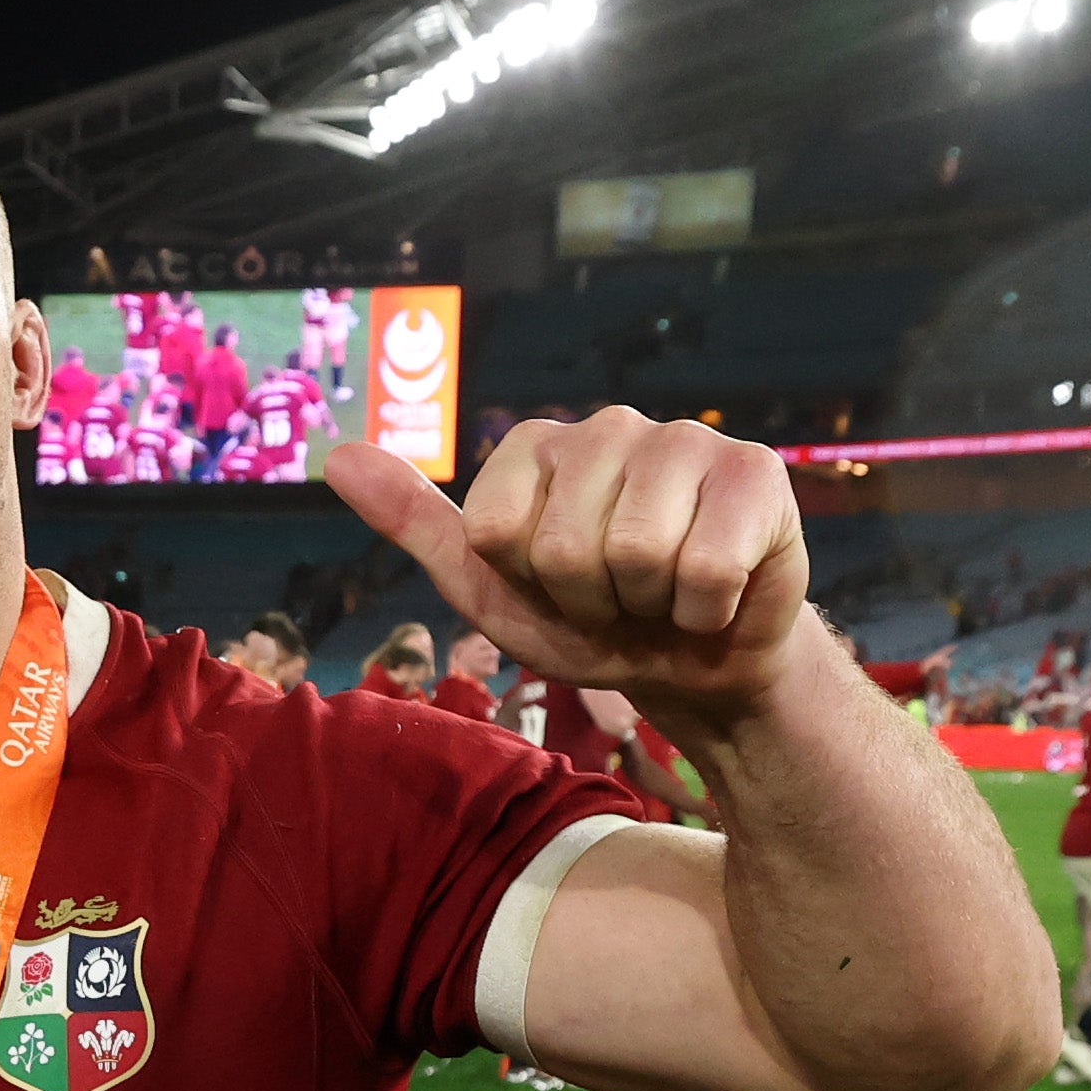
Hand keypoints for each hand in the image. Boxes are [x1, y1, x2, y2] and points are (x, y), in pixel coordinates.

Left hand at [317, 409, 813, 733]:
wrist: (700, 664)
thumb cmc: (595, 624)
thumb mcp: (491, 591)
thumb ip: (417, 525)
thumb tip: (336, 456)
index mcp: (535, 448)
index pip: (496, 533)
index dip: (529, 587)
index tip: (558, 589)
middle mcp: (607, 426)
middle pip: (564, 548)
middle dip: (591, 603)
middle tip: (619, 600)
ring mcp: (685, 439)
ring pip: (636, 554)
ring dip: (650, 608)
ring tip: (664, 594)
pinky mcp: (755, 472)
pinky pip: (707, 566)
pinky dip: (707, 610)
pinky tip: (715, 595)